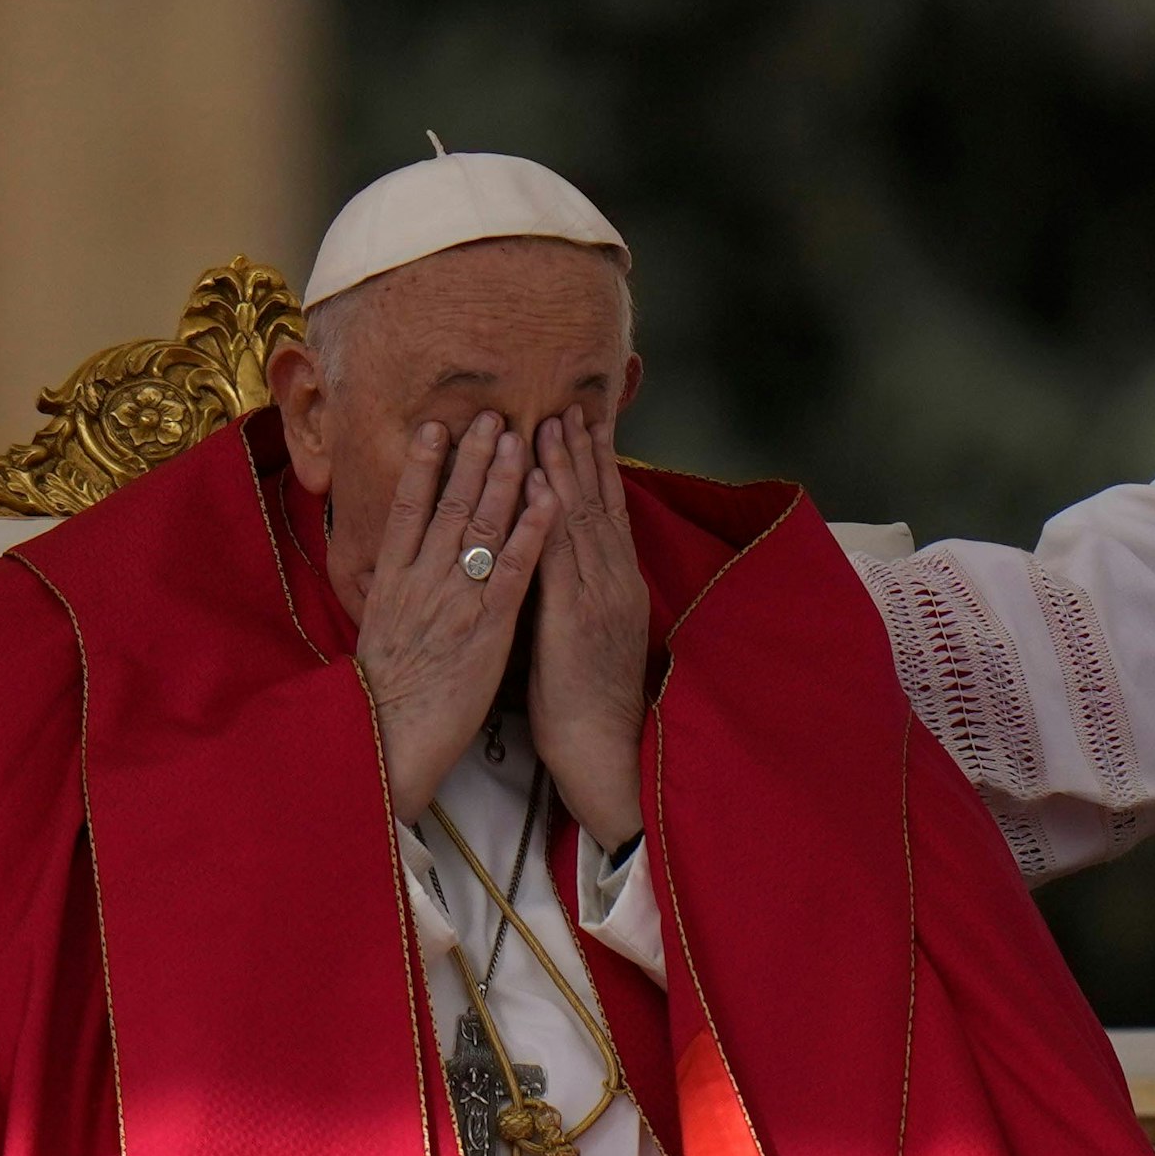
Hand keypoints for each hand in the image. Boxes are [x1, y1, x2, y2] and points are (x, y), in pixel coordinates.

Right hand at [356, 412, 559, 822]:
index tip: (435, 426)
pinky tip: (547, 499)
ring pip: (480, 525)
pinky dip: (530, 530)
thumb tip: (401, 565)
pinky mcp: (487, 627)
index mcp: (391, 581)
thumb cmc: (386, 696)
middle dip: (471, 457)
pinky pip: (512, 569)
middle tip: (492, 414)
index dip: (421, 464)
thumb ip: (394, 593)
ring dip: (503, 477)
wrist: (388, 740)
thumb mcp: (379, 632)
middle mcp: (421, 580)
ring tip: (520, 438)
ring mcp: (454, 600)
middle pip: (447, 504)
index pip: (406, 509)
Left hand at [529, 406, 648, 849]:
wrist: (605, 751)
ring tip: (553, 423)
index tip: (583, 423)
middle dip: (582, 452)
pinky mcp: (575, 619)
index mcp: (613, 587)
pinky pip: (559, 559)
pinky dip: (550, 518)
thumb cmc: (586, 703)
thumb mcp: (584, 637)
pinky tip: (541, 486)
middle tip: (569, 404)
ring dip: (566, 469)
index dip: (594, 466)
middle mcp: (610, 583)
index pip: (605, 513)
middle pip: (598, 503)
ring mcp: (596, 597)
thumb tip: (557, 567)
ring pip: (581, 520)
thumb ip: (575, 595)